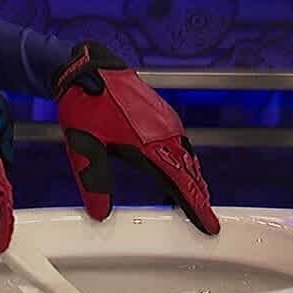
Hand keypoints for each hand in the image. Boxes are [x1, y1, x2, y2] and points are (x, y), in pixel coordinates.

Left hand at [52, 43, 220, 234]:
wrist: (85, 67)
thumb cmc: (83, 104)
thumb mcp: (83, 146)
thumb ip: (95, 181)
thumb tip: (100, 213)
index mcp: (147, 144)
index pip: (179, 183)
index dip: (195, 207)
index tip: (209, 226)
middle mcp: (163, 131)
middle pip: (189, 171)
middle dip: (199, 196)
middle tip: (207, 220)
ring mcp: (165, 119)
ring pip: (187, 155)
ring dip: (193, 177)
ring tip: (198, 198)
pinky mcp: (161, 111)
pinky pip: (181, 141)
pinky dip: (185, 159)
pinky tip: (181, 166)